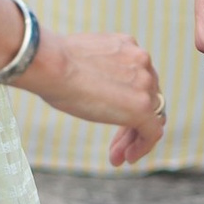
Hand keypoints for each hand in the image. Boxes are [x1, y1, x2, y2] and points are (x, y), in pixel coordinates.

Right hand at [25, 26, 165, 163]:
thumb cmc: (52, 63)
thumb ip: (96, 70)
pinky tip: (127, 158)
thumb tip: (86, 83)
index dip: (125, 100)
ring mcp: (144, 83)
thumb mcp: (82, 60)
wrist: (51, 64)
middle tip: (115, 144)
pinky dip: (143, 146)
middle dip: (131, 122)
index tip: (109, 113)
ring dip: (133, 138)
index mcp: (127, 45)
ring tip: (117, 157)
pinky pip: (152, 132)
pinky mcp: (142, 107)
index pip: (137, 78)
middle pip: (146, 98)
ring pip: (150, 116)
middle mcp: (141, 61)